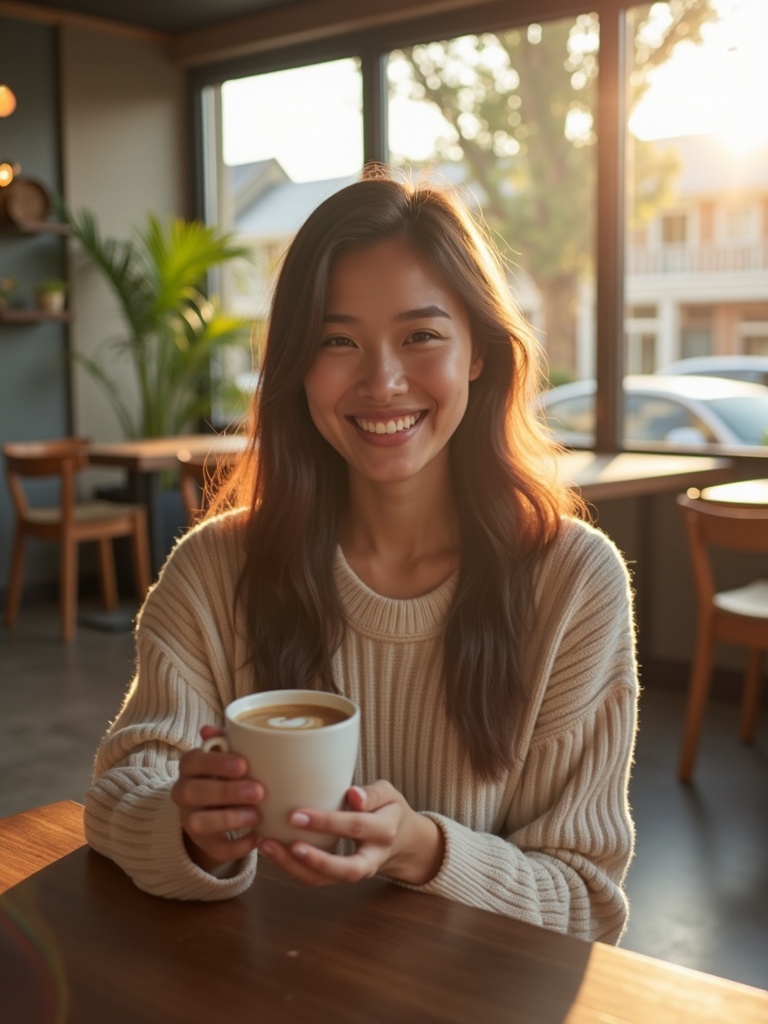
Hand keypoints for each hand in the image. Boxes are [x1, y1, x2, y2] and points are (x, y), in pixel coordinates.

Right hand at [171, 725, 263, 871]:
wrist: (215, 806)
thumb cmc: (226, 772)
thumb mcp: (226, 754)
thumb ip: (223, 741)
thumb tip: (209, 730)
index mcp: (190, 766)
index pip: (193, 761)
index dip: (216, 763)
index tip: (243, 764)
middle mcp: (183, 793)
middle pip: (194, 792)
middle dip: (227, 792)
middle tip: (258, 791)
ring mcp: (190, 820)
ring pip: (198, 823)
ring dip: (229, 819)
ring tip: (257, 816)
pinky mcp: (203, 843)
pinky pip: (214, 849)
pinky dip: (236, 846)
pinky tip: (257, 837)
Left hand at [257, 781, 444, 888]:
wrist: (403, 842)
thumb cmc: (390, 810)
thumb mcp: (389, 794)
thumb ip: (373, 793)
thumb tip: (353, 795)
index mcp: (384, 831)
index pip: (355, 827)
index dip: (326, 822)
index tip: (297, 814)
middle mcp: (372, 858)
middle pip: (345, 869)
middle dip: (313, 858)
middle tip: (284, 843)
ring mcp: (356, 872)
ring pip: (326, 880)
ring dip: (294, 867)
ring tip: (267, 846)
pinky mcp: (340, 877)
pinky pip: (317, 879)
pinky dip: (293, 867)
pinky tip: (273, 850)